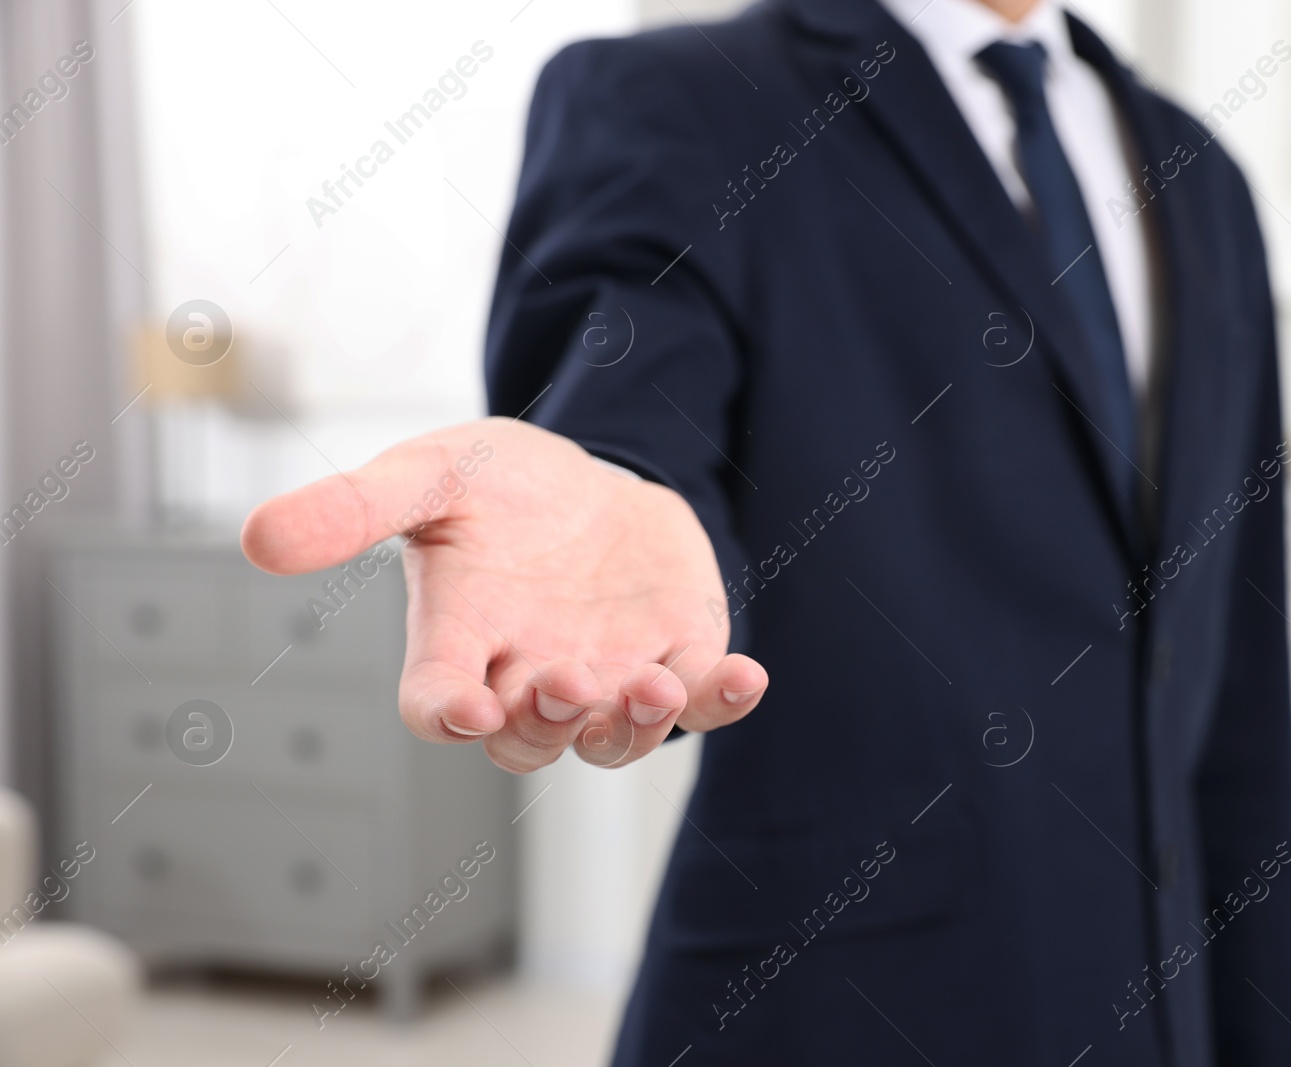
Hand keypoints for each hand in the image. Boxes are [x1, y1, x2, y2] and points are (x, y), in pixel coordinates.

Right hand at [240, 416, 765, 771]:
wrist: (591, 475)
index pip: (436, 703)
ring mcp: (606, 676)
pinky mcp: (675, 658)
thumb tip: (258, 538)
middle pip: (527, 740)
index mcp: (460, 640)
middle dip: (547, 721)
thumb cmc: (497, 484)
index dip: (447, 714)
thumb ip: (356, 506)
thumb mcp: (430, 473)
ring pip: (611, 739)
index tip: (467, 706)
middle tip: (564, 682)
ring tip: (652, 686)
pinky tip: (746, 678)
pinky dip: (721, 701)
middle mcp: (528, 676)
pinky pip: (699, 702)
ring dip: (630, 724)